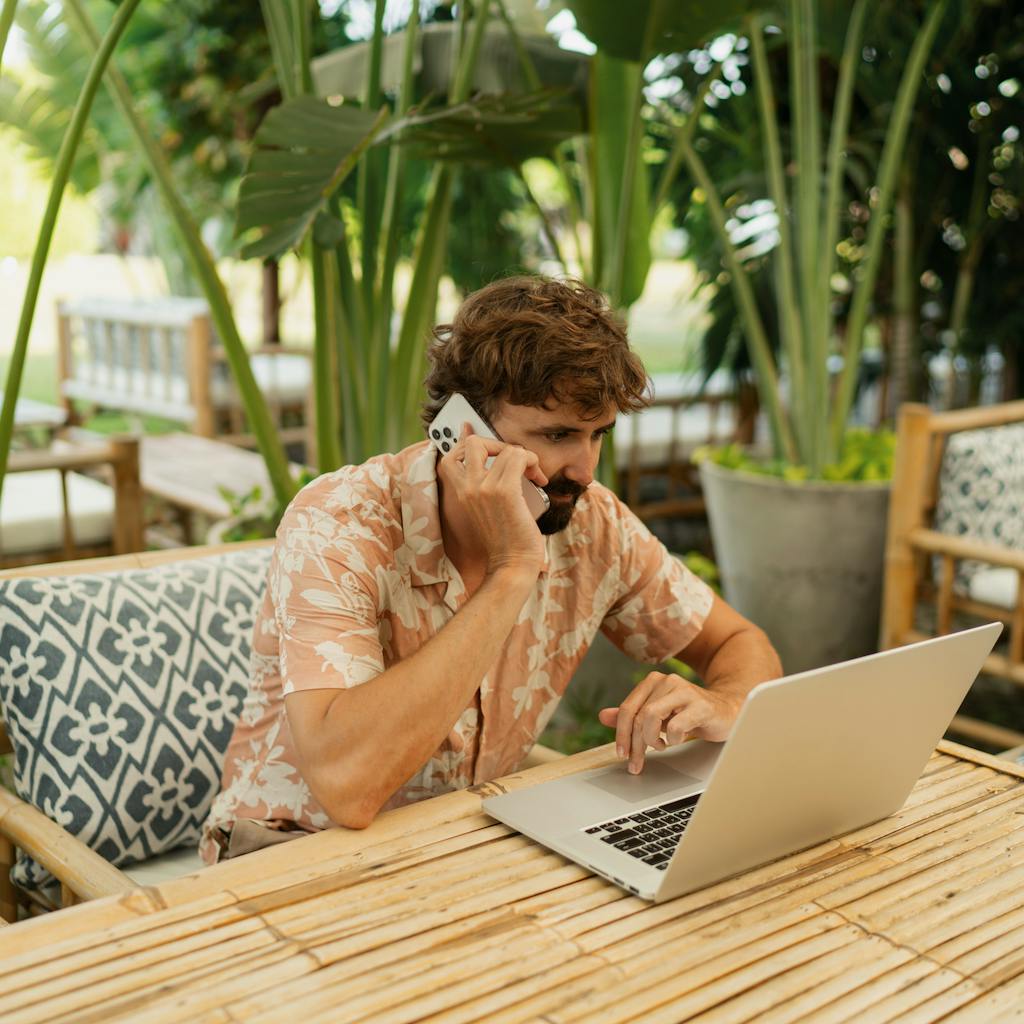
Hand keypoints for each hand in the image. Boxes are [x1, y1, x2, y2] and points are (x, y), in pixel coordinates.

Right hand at [436, 429, 547, 575]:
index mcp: (460, 493)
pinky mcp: (505, 492)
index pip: (451, 455)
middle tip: (512, 460)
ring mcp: (484, 488)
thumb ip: (488, 485)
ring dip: (525, 456)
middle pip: (473, 442)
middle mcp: (468, 488)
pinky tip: (539, 478)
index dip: (468, 442)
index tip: (485, 442)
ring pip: (506, 449)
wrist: (512, 564)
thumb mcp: (487, 509)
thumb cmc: (505, 539)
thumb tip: (503, 459)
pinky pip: (519, 458)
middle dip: (497, 444)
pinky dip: (533, 462)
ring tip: (532, 473)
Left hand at [598, 672, 743, 774]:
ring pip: (651, 717)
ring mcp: (684, 691)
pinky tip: (677, 740)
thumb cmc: (690, 714)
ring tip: (660, 746)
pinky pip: (675, 726)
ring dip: (651, 740)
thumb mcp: (659, 715)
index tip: (621, 754)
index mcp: (653, 681)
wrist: (728, 711)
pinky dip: (672, 739)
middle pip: (638, 715)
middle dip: (634, 744)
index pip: (627, 708)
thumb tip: (603, 716)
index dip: (621, 734)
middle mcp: (666, 681)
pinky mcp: (701, 705)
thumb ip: (633, 715)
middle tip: (636, 763)